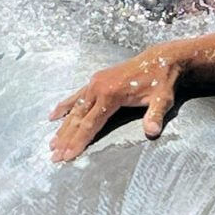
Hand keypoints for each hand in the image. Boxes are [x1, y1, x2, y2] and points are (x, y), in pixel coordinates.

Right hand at [48, 48, 182, 160]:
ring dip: (62, 127)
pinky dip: (64, 106)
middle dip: (66, 139)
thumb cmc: (161, 81)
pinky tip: (53, 115)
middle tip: (55, 156)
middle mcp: (98, 88)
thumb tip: (152, 131)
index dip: (79, 141)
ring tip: (52, 143)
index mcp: (111, 95)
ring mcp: (95, 83)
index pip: (90, 124)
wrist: (161, 58)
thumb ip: (155, 115)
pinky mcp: (96, 80)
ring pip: (74, 109)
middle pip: (78, 119)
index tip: (68, 155)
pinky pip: (76, 96)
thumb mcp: (162, 99)